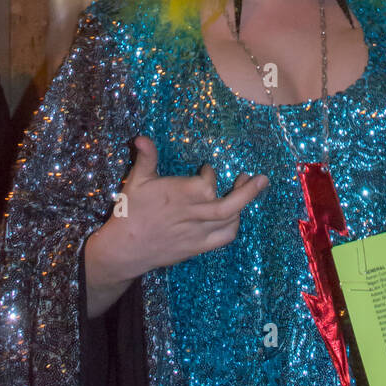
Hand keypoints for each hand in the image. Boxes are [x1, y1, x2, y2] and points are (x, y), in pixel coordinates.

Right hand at [84, 137, 267, 315]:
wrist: (125, 249)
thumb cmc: (130, 211)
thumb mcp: (137, 180)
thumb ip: (146, 158)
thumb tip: (142, 137)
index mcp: (181, 195)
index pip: (208, 182)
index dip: (210, 173)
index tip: (206, 168)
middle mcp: (193, 214)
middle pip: (229, 204)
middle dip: (248, 191)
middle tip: (261, 178)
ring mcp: (197, 233)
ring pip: (230, 221)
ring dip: (243, 205)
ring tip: (248, 189)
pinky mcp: (197, 247)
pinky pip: (224, 238)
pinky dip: (233, 226)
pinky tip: (235, 216)